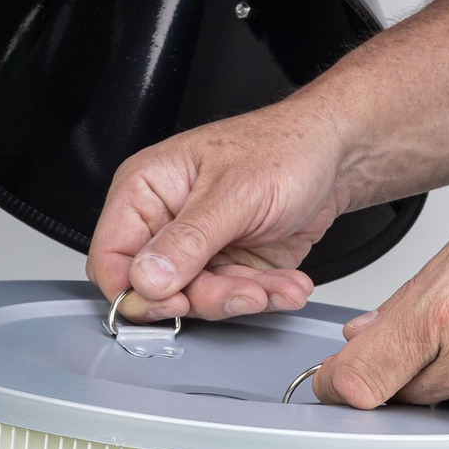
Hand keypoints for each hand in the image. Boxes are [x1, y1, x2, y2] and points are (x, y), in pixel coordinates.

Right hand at [86, 96, 351, 321]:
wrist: (338, 154)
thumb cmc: (286, 146)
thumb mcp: (234, 193)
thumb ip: (188, 240)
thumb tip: (146, 278)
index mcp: (145, 190)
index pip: (110, 257)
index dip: (133, 289)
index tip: (173, 301)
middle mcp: (164, 223)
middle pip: (155, 288)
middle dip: (204, 296)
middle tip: (241, 292)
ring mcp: (196, 249)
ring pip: (196, 300)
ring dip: (242, 298)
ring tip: (277, 286)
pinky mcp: (227, 268)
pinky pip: (231, 298)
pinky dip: (263, 297)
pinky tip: (287, 284)